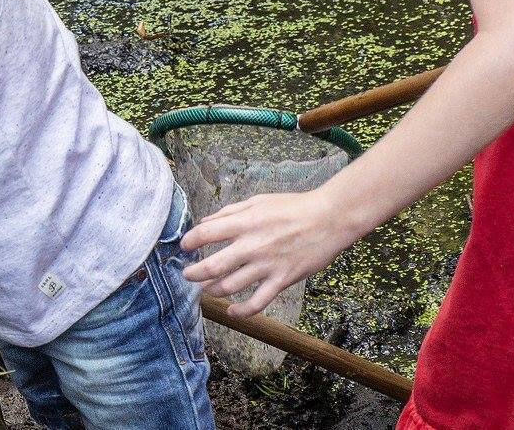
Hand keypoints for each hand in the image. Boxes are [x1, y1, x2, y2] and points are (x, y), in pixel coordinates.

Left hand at [180, 190, 358, 317]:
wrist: (329, 219)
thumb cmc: (293, 206)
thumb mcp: (258, 201)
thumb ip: (229, 212)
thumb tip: (205, 222)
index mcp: (244, 223)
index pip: (206, 234)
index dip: (189, 241)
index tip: (184, 246)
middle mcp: (252, 246)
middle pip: (213, 266)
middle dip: (194, 273)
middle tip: (187, 275)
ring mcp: (267, 265)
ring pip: (231, 286)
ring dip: (213, 291)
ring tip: (206, 290)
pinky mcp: (282, 280)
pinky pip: (258, 302)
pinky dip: (242, 311)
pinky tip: (232, 312)